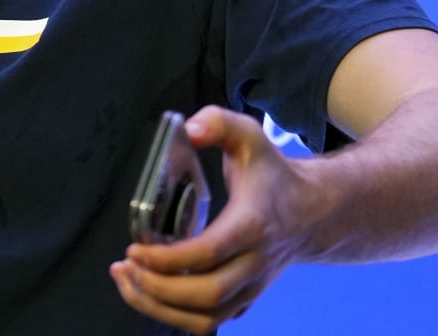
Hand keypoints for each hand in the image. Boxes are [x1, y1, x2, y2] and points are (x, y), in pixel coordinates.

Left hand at [110, 107, 319, 332]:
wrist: (312, 214)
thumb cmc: (273, 176)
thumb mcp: (250, 137)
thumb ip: (220, 122)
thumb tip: (190, 128)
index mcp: (252, 226)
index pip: (207, 254)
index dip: (167, 259)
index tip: (135, 248)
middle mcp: (254, 264)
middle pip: (205, 295)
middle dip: (157, 288)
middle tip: (124, 266)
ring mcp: (250, 287)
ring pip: (206, 318)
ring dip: (160, 309)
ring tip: (127, 281)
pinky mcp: (243, 299)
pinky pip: (208, 321)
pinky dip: (174, 316)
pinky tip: (147, 292)